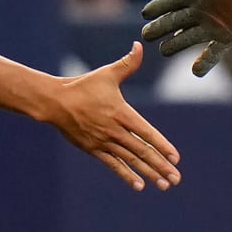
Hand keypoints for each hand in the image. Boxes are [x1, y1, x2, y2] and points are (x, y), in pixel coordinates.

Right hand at [46, 43, 181, 191]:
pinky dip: (126, 175)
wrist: (55, 102)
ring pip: (130, 160)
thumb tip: (139, 45)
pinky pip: (113, 164)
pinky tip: (139, 185)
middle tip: (175, 179)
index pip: (146, 133)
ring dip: (148, 173)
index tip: (176, 158)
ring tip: (164, 185)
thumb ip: (127, 64)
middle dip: (160, 166)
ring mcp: (104, 141)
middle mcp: (114, 130)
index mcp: (121, 113)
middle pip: (141, 151)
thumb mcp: (107, 74)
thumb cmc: (83, 86)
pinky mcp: (93, 149)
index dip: (162, 146)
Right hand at [139, 0, 231, 76]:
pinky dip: (205, 62)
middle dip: (161, 27)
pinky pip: (213, 53)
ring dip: (176, 44)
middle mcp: (202, 11)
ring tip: (163, 50)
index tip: (145, 12)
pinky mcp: (227, 38)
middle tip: (146, 34)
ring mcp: (213, 26)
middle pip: (176, 21)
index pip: (173, 1)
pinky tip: (196, 71)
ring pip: (188, 37)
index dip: (159, 6)